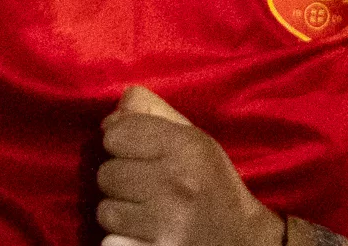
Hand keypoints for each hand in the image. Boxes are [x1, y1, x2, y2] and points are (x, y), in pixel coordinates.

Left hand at [95, 86, 278, 245]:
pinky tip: (144, 236)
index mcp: (188, 147)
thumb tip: (110, 117)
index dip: (122, 144)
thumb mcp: (194, 139)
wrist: (242, 241)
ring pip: (105, 211)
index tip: (140, 156)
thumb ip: (153, 114)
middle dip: (121, 182)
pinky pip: (111, 242)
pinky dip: (122, 241)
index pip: (117, 133)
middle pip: (106, 174)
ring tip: (146, 214)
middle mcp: (177, 183)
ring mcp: (168, 223)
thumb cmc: (212, 185)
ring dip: (121, 214)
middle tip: (146, 190)